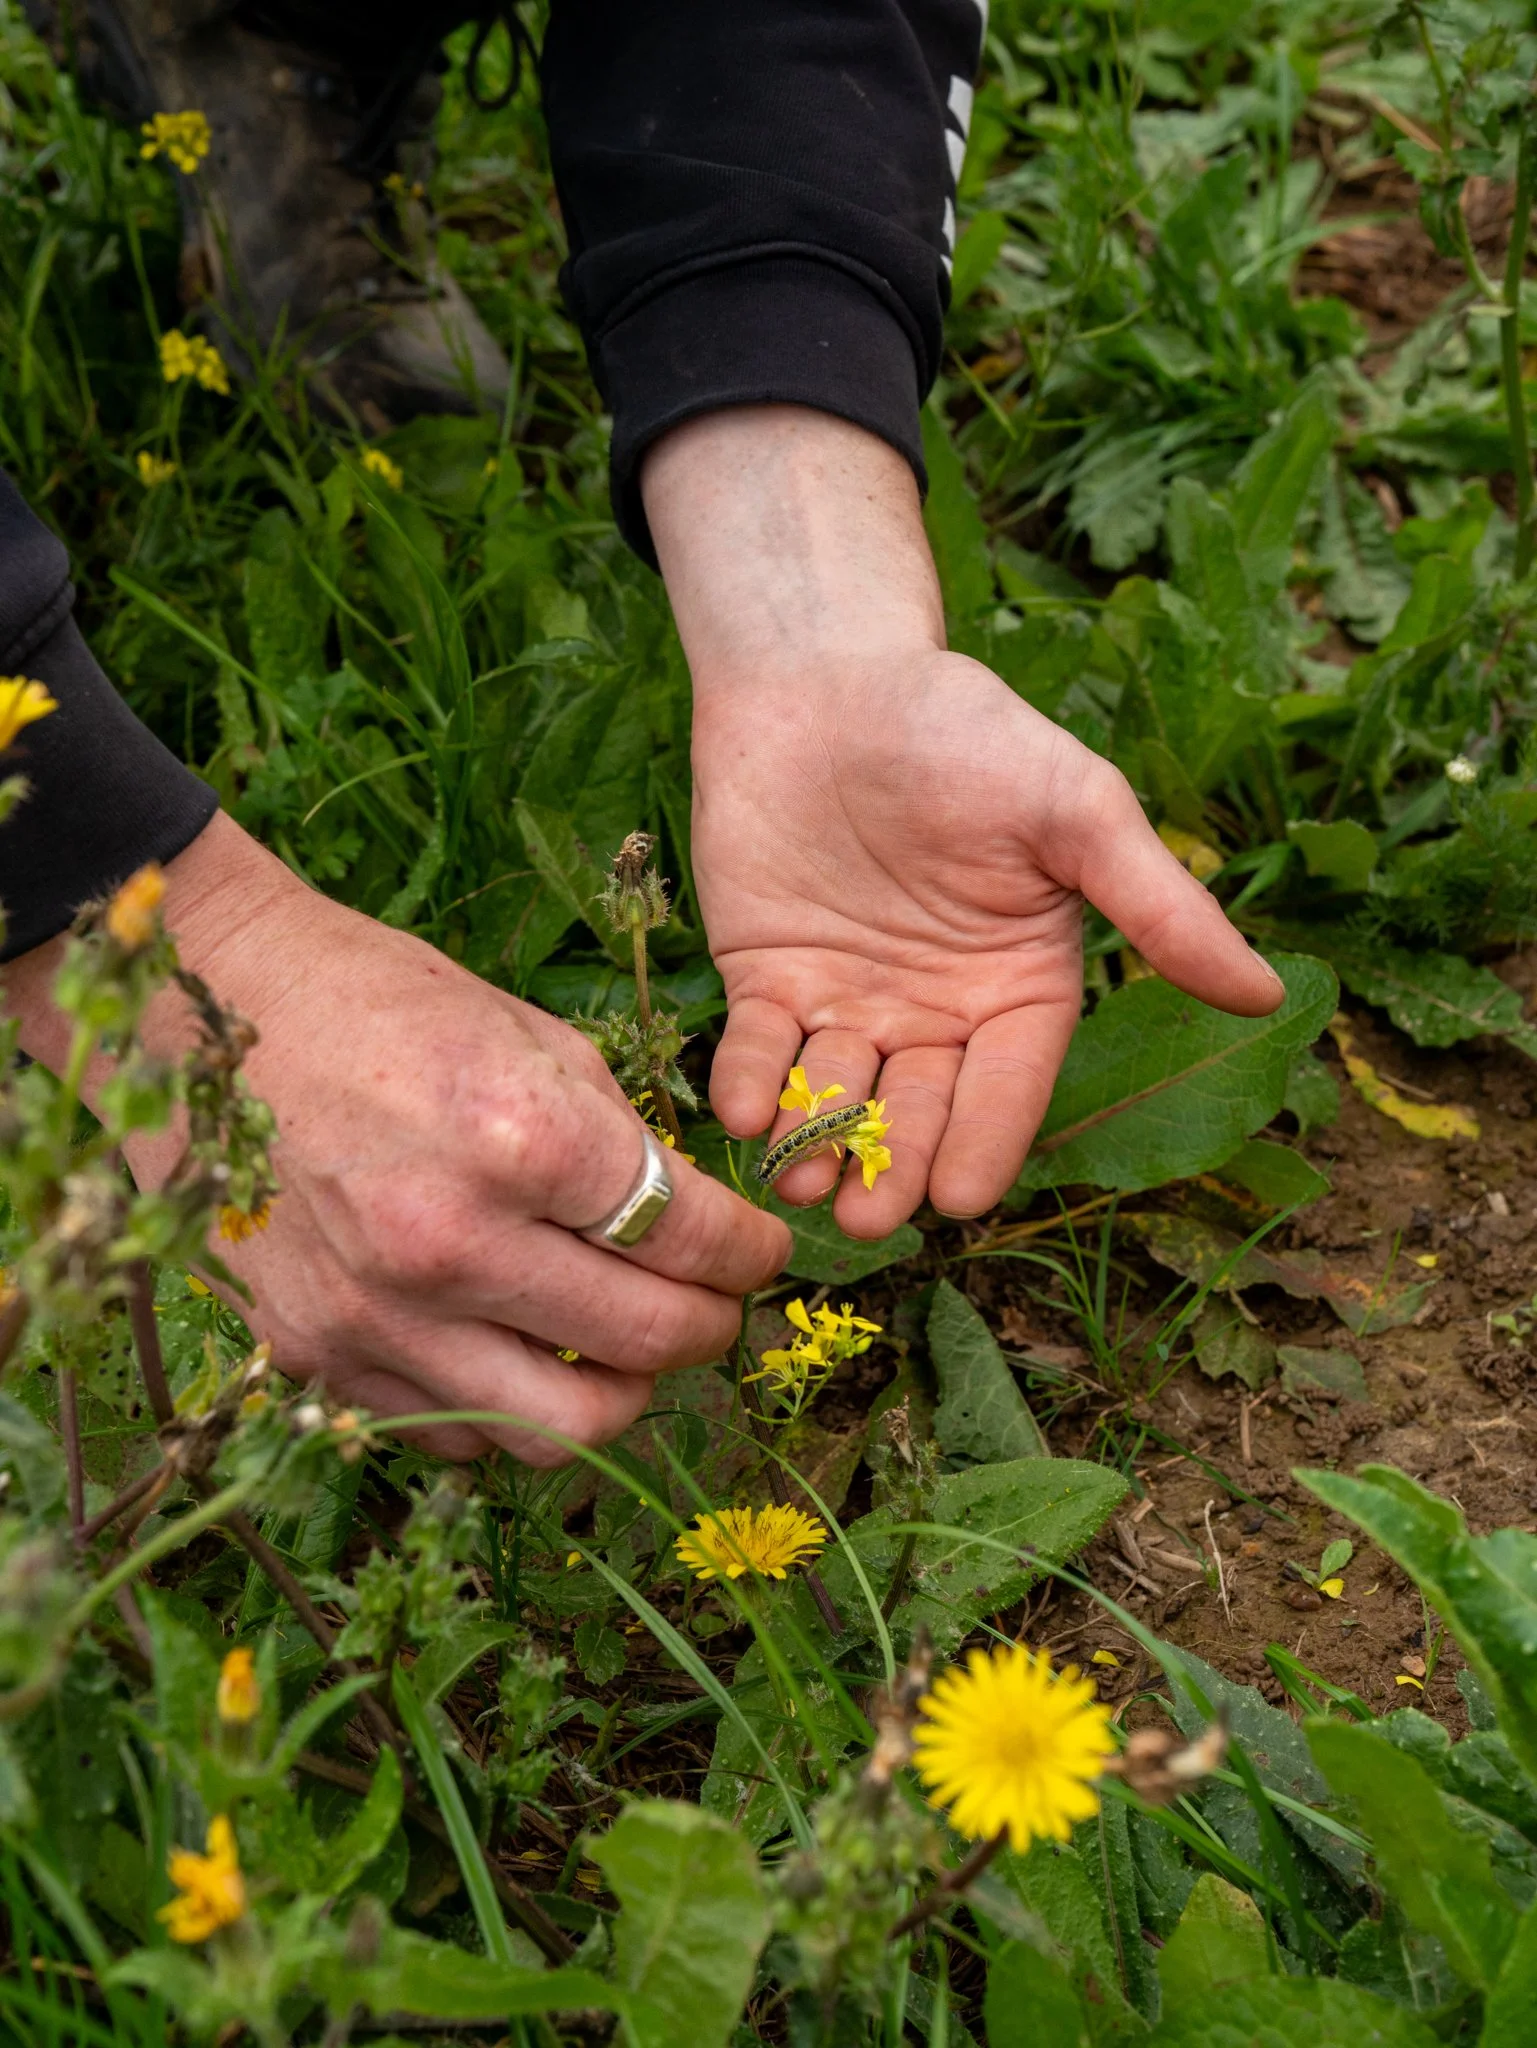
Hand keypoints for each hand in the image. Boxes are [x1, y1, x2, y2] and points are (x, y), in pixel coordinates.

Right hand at [7, 814, 788, 1462]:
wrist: (200, 1008)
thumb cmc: (376, 998)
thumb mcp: (530, 1034)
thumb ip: (619, 1141)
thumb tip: (687, 1221)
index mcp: (521, 1137)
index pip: (690, 1237)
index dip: (752, 1252)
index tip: (763, 1252)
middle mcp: (450, 1244)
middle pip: (648, 1344)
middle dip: (713, 1328)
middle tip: (717, 1306)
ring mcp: (374, 1315)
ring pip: (560, 1429)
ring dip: (622, 1393)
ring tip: (626, 1348)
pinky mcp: (313, 1355)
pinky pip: (454, 1430)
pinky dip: (508, 1403)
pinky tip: (516, 1346)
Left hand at [645, 407, 1282, 1234]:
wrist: (828, 677)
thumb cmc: (965, 735)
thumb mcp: (1077, 811)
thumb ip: (1159, 907)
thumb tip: (1268, 993)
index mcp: (1018, 985)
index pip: (1009, 1083)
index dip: (986, 1139)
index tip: (961, 1199)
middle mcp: (935, 1011)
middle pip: (920, 1107)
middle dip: (896, 1162)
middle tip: (874, 1214)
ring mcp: (848, 1000)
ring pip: (838, 1095)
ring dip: (820, 1141)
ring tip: (805, 1180)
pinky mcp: (767, 981)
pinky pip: (760, 1049)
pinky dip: (751, 1083)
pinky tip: (745, 1111)